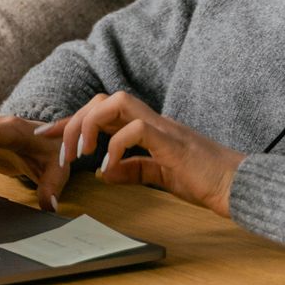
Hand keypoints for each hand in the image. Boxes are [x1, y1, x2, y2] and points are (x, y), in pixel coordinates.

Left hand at [39, 92, 242, 217]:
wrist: (236, 185)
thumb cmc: (203, 180)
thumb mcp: (159, 175)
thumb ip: (133, 170)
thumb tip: (103, 172)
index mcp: (147, 128)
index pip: (103, 113)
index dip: (72, 121)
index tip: (48, 135)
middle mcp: (152, 120)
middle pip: (103, 100)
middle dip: (74, 120)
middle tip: (59, 148)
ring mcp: (162, 127)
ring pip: (116, 103)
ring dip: (90, 125)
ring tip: (80, 152)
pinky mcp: (171, 141)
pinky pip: (136, 130)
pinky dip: (116, 147)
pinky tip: (110, 167)